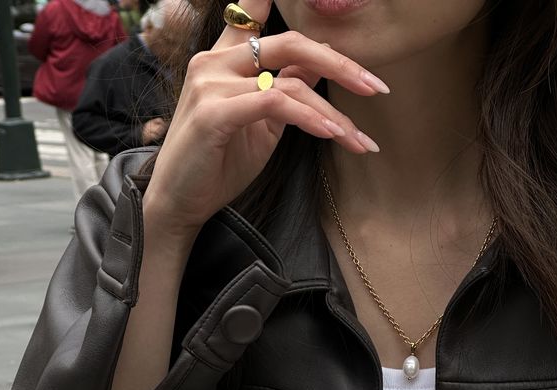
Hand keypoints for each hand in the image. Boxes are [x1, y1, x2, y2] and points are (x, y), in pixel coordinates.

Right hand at [143, 0, 388, 241]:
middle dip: (341, 63)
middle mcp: (214, 60)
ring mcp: (211, 83)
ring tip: (360, 140)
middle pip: (291, 44)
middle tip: (376, 87)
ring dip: (334, 113)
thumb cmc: (218, 165)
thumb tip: (318, 66)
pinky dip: (310, 119)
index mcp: (224, 58)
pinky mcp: (214, 111)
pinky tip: (332, 134)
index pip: (253, 14)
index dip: (274, 1)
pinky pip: (276, 104)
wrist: (180, 202)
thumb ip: (283, 91)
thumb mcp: (261, 123)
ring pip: (291, 83)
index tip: (324, 17)